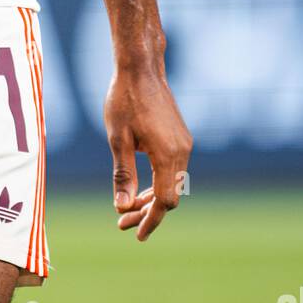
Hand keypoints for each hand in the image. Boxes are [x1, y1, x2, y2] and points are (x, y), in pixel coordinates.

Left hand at [104, 63, 192, 240]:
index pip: (164, 201)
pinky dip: (158, 181)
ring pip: (172, 183)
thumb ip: (122, 175)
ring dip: (152, 198)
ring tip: (128, 207)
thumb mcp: (117, 139)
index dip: (150, 220)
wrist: (141, 68)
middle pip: (170, 196)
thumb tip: (123, 207)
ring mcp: (184, 143)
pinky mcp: (181, 137)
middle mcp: (182, 151)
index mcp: (168, 154)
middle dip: (147, 212)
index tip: (135, 234)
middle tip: (122, 222)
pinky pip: (173, 169)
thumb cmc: (125, 99)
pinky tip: (140, 186)